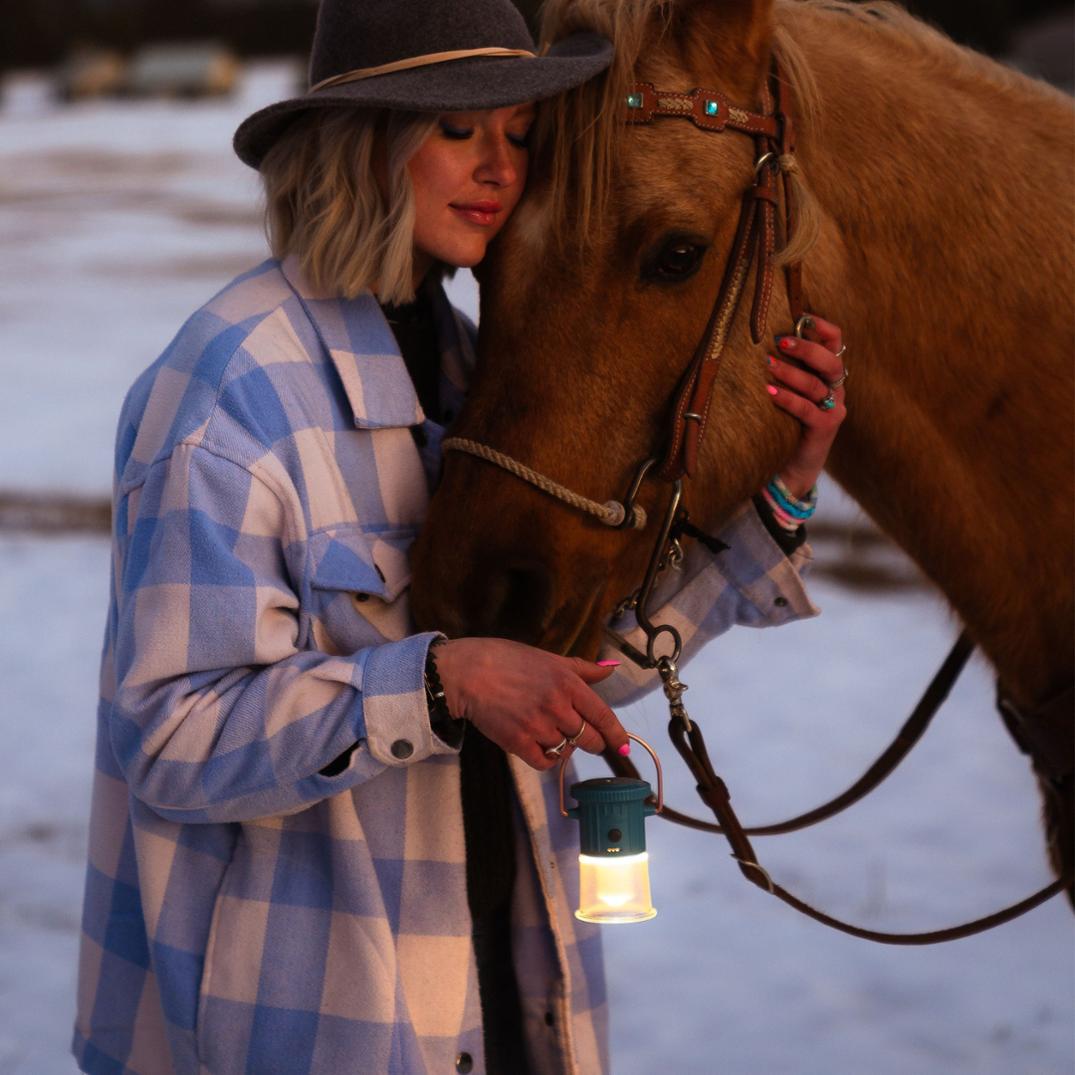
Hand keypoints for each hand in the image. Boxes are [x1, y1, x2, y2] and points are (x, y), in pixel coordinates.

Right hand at [433, 637, 627, 769]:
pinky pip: (545, 762)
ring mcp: (538, 727)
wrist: (467, 673)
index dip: (616, 734)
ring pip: (565, 750)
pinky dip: (547, 758)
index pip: (602, 715)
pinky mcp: (518, 743)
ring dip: (563, 745)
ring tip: (548, 730)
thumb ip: (582, 668)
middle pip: (588, 738)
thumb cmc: (506, 660)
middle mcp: (557, 706)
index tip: (623, 745)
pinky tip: (540, 746)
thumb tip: (611, 667)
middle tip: (584, 738)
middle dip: (591, 742)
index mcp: (567, 683)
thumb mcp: (549, 658)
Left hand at [766, 315, 847, 497]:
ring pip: (817, 385)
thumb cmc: (784, 421)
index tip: (801, 316)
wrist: (791, 465)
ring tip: (768, 364)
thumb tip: (761, 338)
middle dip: (806, 348)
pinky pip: (808, 409)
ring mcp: (834, 409)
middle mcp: (836, 389)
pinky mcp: (825, 428)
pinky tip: (770, 392)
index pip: (836, 342)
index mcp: (828, 374)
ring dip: (791, 372)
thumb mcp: (786, 389)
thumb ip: (784, 366)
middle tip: (780, 341)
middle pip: (831, 361)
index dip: (822, 327)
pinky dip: (788, 398)